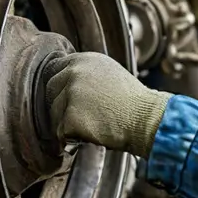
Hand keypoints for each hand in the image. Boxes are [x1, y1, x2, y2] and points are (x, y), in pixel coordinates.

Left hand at [43, 52, 171, 158]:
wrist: (146, 119)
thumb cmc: (133, 102)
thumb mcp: (110, 73)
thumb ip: (86, 73)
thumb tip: (66, 81)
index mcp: (83, 59)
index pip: (56, 71)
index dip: (60, 88)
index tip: (67, 99)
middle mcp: (74, 72)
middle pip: (51, 91)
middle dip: (60, 106)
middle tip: (78, 117)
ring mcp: (71, 94)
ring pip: (54, 113)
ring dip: (67, 124)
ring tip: (92, 125)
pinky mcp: (70, 117)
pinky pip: (61, 132)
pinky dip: (72, 138)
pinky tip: (91, 134)